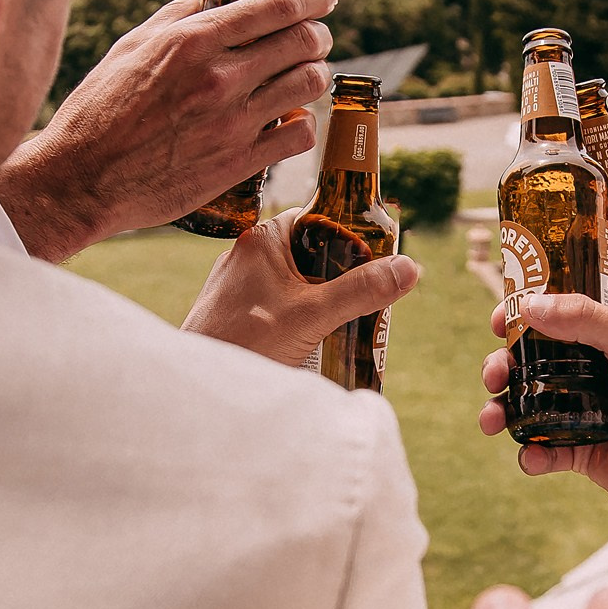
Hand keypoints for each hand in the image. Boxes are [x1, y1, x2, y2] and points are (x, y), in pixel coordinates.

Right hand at [0, 0, 338, 260]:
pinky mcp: (239, 163)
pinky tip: (289, 118)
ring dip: (314, 73)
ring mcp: (234, 123)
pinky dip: (302, 122)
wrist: (81, 179)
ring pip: (310, 84)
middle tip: (313, 36)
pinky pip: (299, 135)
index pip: (278, 6)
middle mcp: (220, 78)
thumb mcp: (133, 45)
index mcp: (193, 41)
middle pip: (304, 42)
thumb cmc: (99, 107)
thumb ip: (183, 14)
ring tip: (303, 74)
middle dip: (317, 33)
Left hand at [185, 207, 420, 366]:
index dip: (351, 239)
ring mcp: (238, 284)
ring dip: (321, 302)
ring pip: (295, 283)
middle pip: (311, 254)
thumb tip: (409, 267)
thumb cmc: (246, 341)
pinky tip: (311, 342)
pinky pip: (277, 305)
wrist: (199, 387)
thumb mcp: (313, 315)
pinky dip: (298, 319)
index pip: (319, 221)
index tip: (375, 263)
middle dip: (340, 278)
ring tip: (343, 326)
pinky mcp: (233, 311)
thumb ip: (361, 291)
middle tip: (367, 301)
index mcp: (264, 238)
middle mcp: (248, 254)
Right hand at [479, 293, 607, 507]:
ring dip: (500, 411)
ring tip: (492, 420)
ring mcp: (582, 413)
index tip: (499, 319)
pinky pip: (542, 451)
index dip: (523, 315)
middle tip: (494, 372)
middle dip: (500, 365)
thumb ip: (589, 319)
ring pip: (525, 406)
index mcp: (606, 340)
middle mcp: (590, 373)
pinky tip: (534, 455)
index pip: (556, 317)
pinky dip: (529, 454)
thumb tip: (531, 304)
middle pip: (528, 362)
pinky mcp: (581, 452)